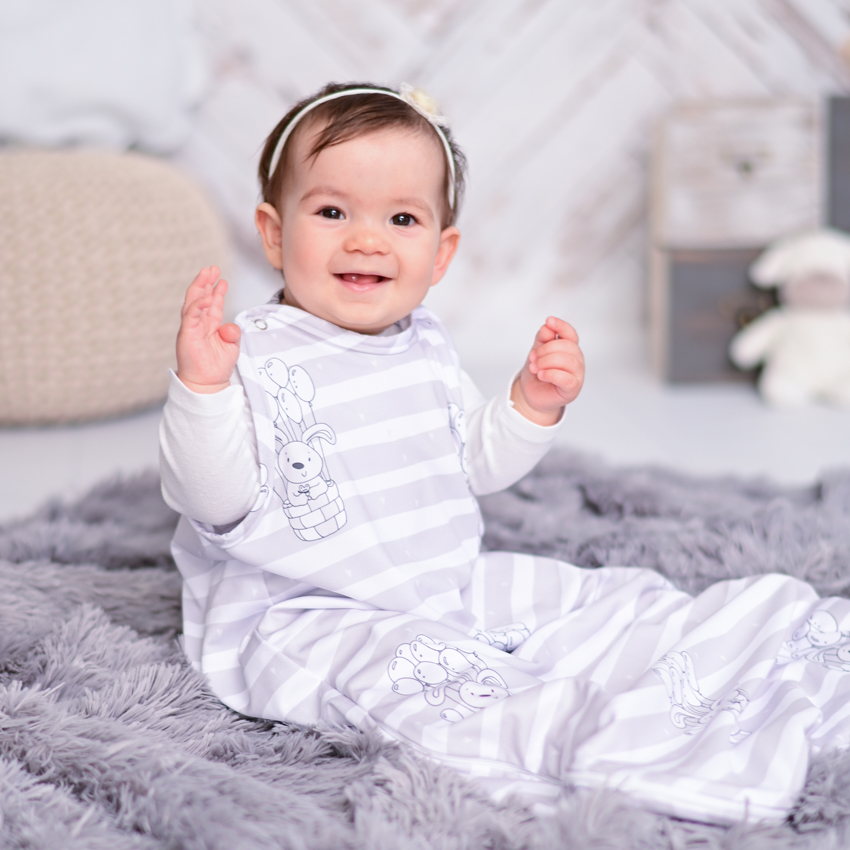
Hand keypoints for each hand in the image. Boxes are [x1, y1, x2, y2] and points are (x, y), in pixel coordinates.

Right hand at [176, 267, 240, 393]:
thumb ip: (233, 334)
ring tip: (207, 273)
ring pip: (193, 302)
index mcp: (209, 325)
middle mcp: (199, 323)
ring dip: (199, 286)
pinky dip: (198, 305)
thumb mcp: (231, 347)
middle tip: (212, 268)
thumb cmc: (217, 367)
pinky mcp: (187, 334)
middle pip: (200, 297)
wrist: (207, 384)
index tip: (222, 279)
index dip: (216, 290)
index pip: (212, 303)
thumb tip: (230, 326)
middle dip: (206, 281)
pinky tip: (206, 297)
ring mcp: (191, 327)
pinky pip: (191, 315)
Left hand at [511, 317, 583, 425]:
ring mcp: (577, 374)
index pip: (570, 333)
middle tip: (532, 358)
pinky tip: (541, 375)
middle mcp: (576, 359)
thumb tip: (548, 327)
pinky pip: (566, 378)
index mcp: (569, 348)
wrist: (532, 395)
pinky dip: (551, 374)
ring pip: (567, 360)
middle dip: (545, 350)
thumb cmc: (538, 372)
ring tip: (535, 368)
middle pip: (567, 346)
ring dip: (546, 362)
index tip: (549, 321)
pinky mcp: (573, 388)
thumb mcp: (536, 352)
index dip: (561, 326)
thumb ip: (542, 339)